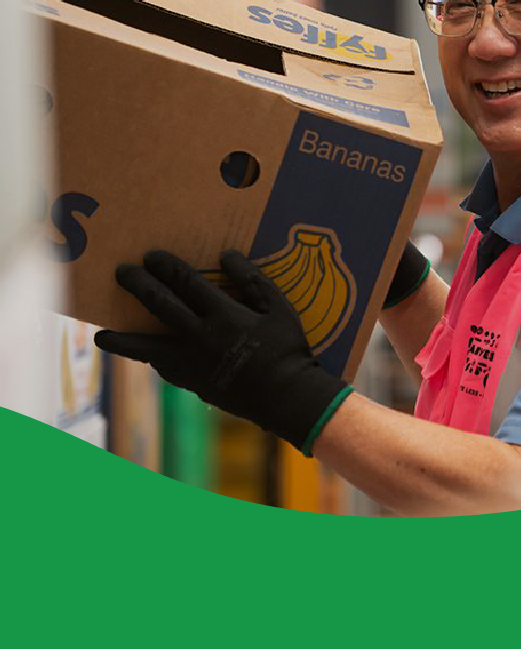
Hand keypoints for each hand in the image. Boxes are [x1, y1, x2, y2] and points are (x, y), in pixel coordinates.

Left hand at [94, 249, 351, 453]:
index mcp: (224, 315)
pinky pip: (161, 367)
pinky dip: (148, 358)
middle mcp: (199, 337)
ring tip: (102, 333)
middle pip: (159, 305)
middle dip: (138, 284)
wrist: (285, 396)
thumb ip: (253, 281)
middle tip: (123, 271)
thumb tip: (227, 255)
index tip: (151, 255)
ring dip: (121, 338)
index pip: (186, 282)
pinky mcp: (190, 382)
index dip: (166, 266)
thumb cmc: (287, 348)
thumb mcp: (279, 309)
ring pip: (144, 347)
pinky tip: (142, 353)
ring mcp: (190, 363)